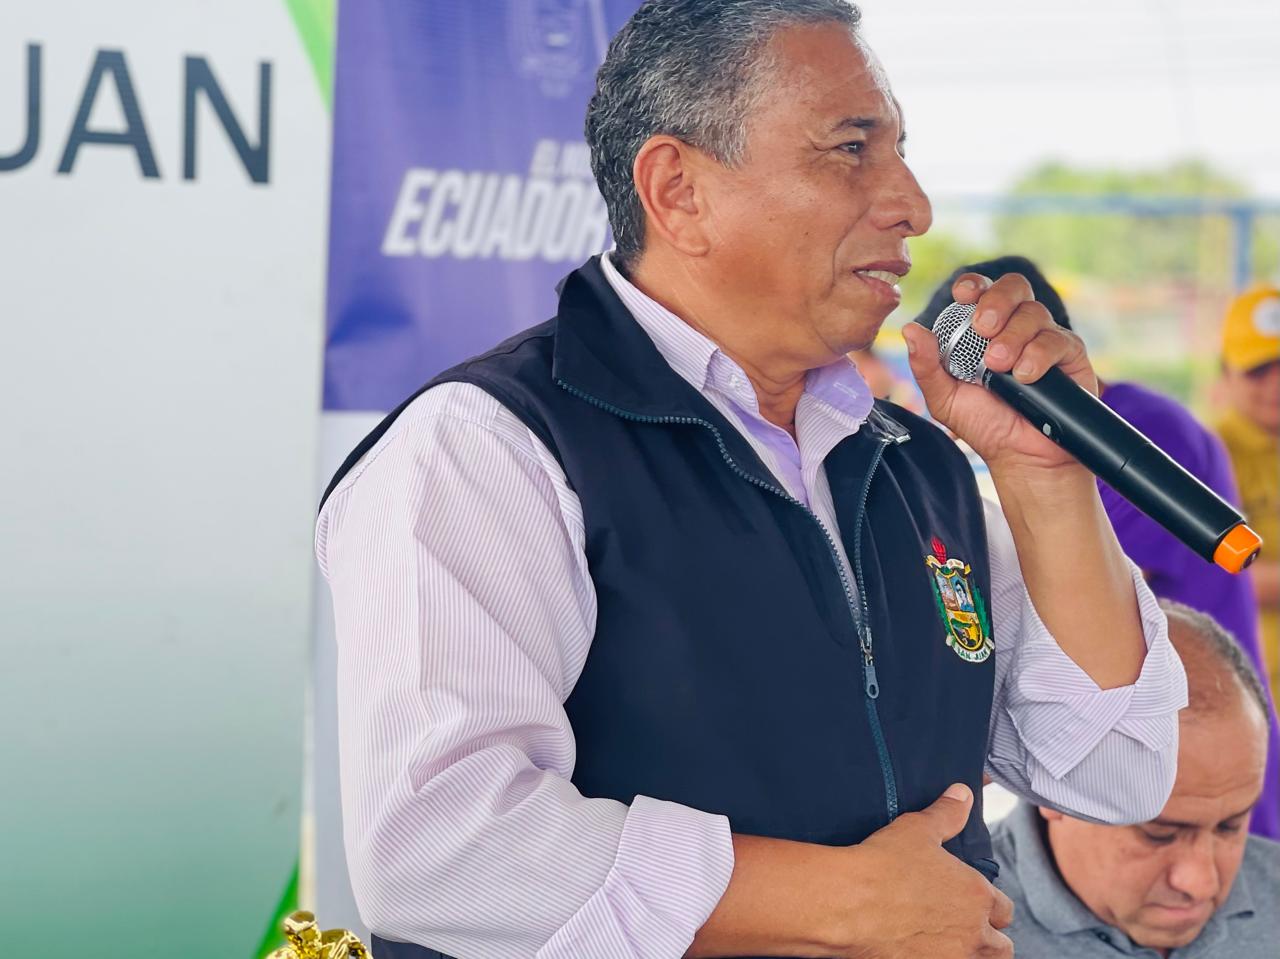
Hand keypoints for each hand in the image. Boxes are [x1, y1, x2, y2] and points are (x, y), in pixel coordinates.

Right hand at [836, 784, 1012, 957]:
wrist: (847, 904)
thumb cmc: (883, 865)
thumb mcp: (918, 829)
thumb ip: (947, 813)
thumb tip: (963, 793)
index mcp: (976, 895)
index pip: (1003, 909)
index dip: (989, 905)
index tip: (972, 902)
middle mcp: (972, 933)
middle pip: (1001, 947)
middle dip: (987, 938)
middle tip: (963, 927)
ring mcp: (951, 958)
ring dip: (971, 954)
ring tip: (949, 944)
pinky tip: (921, 951)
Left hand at [901, 272, 1095, 477]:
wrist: (1022, 456)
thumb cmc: (984, 424)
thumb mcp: (945, 398)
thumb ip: (927, 365)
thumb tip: (910, 329)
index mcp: (984, 330)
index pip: (982, 291)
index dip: (974, 284)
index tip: (963, 295)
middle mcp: (1016, 327)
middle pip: (1014, 287)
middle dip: (996, 301)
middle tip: (983, 328)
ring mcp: (1044, 338)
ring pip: (1034, 312)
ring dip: (1013, 336)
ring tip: (999, 366)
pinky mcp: (1070, 355)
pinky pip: (1057, 339)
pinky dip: (1038, 355)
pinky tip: (1025, 376)